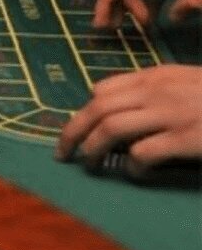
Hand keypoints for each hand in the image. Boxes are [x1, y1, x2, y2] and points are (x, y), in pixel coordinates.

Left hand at [57, 65, 201, 175]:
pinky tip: (136, 172)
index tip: (81, 129)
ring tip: (90, 166)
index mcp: (156, 76)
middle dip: (72, 133)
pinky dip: (133, 166)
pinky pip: (143, 152)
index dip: (86, 112)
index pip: (103, 90)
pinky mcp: (186, 138)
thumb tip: (118, 106)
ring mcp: (171, 114)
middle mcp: (157, 91)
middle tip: (62, 154)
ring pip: (111, 128)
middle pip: (98, 108)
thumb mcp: (188, 81)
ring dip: (93, 150)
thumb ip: (155, 90)